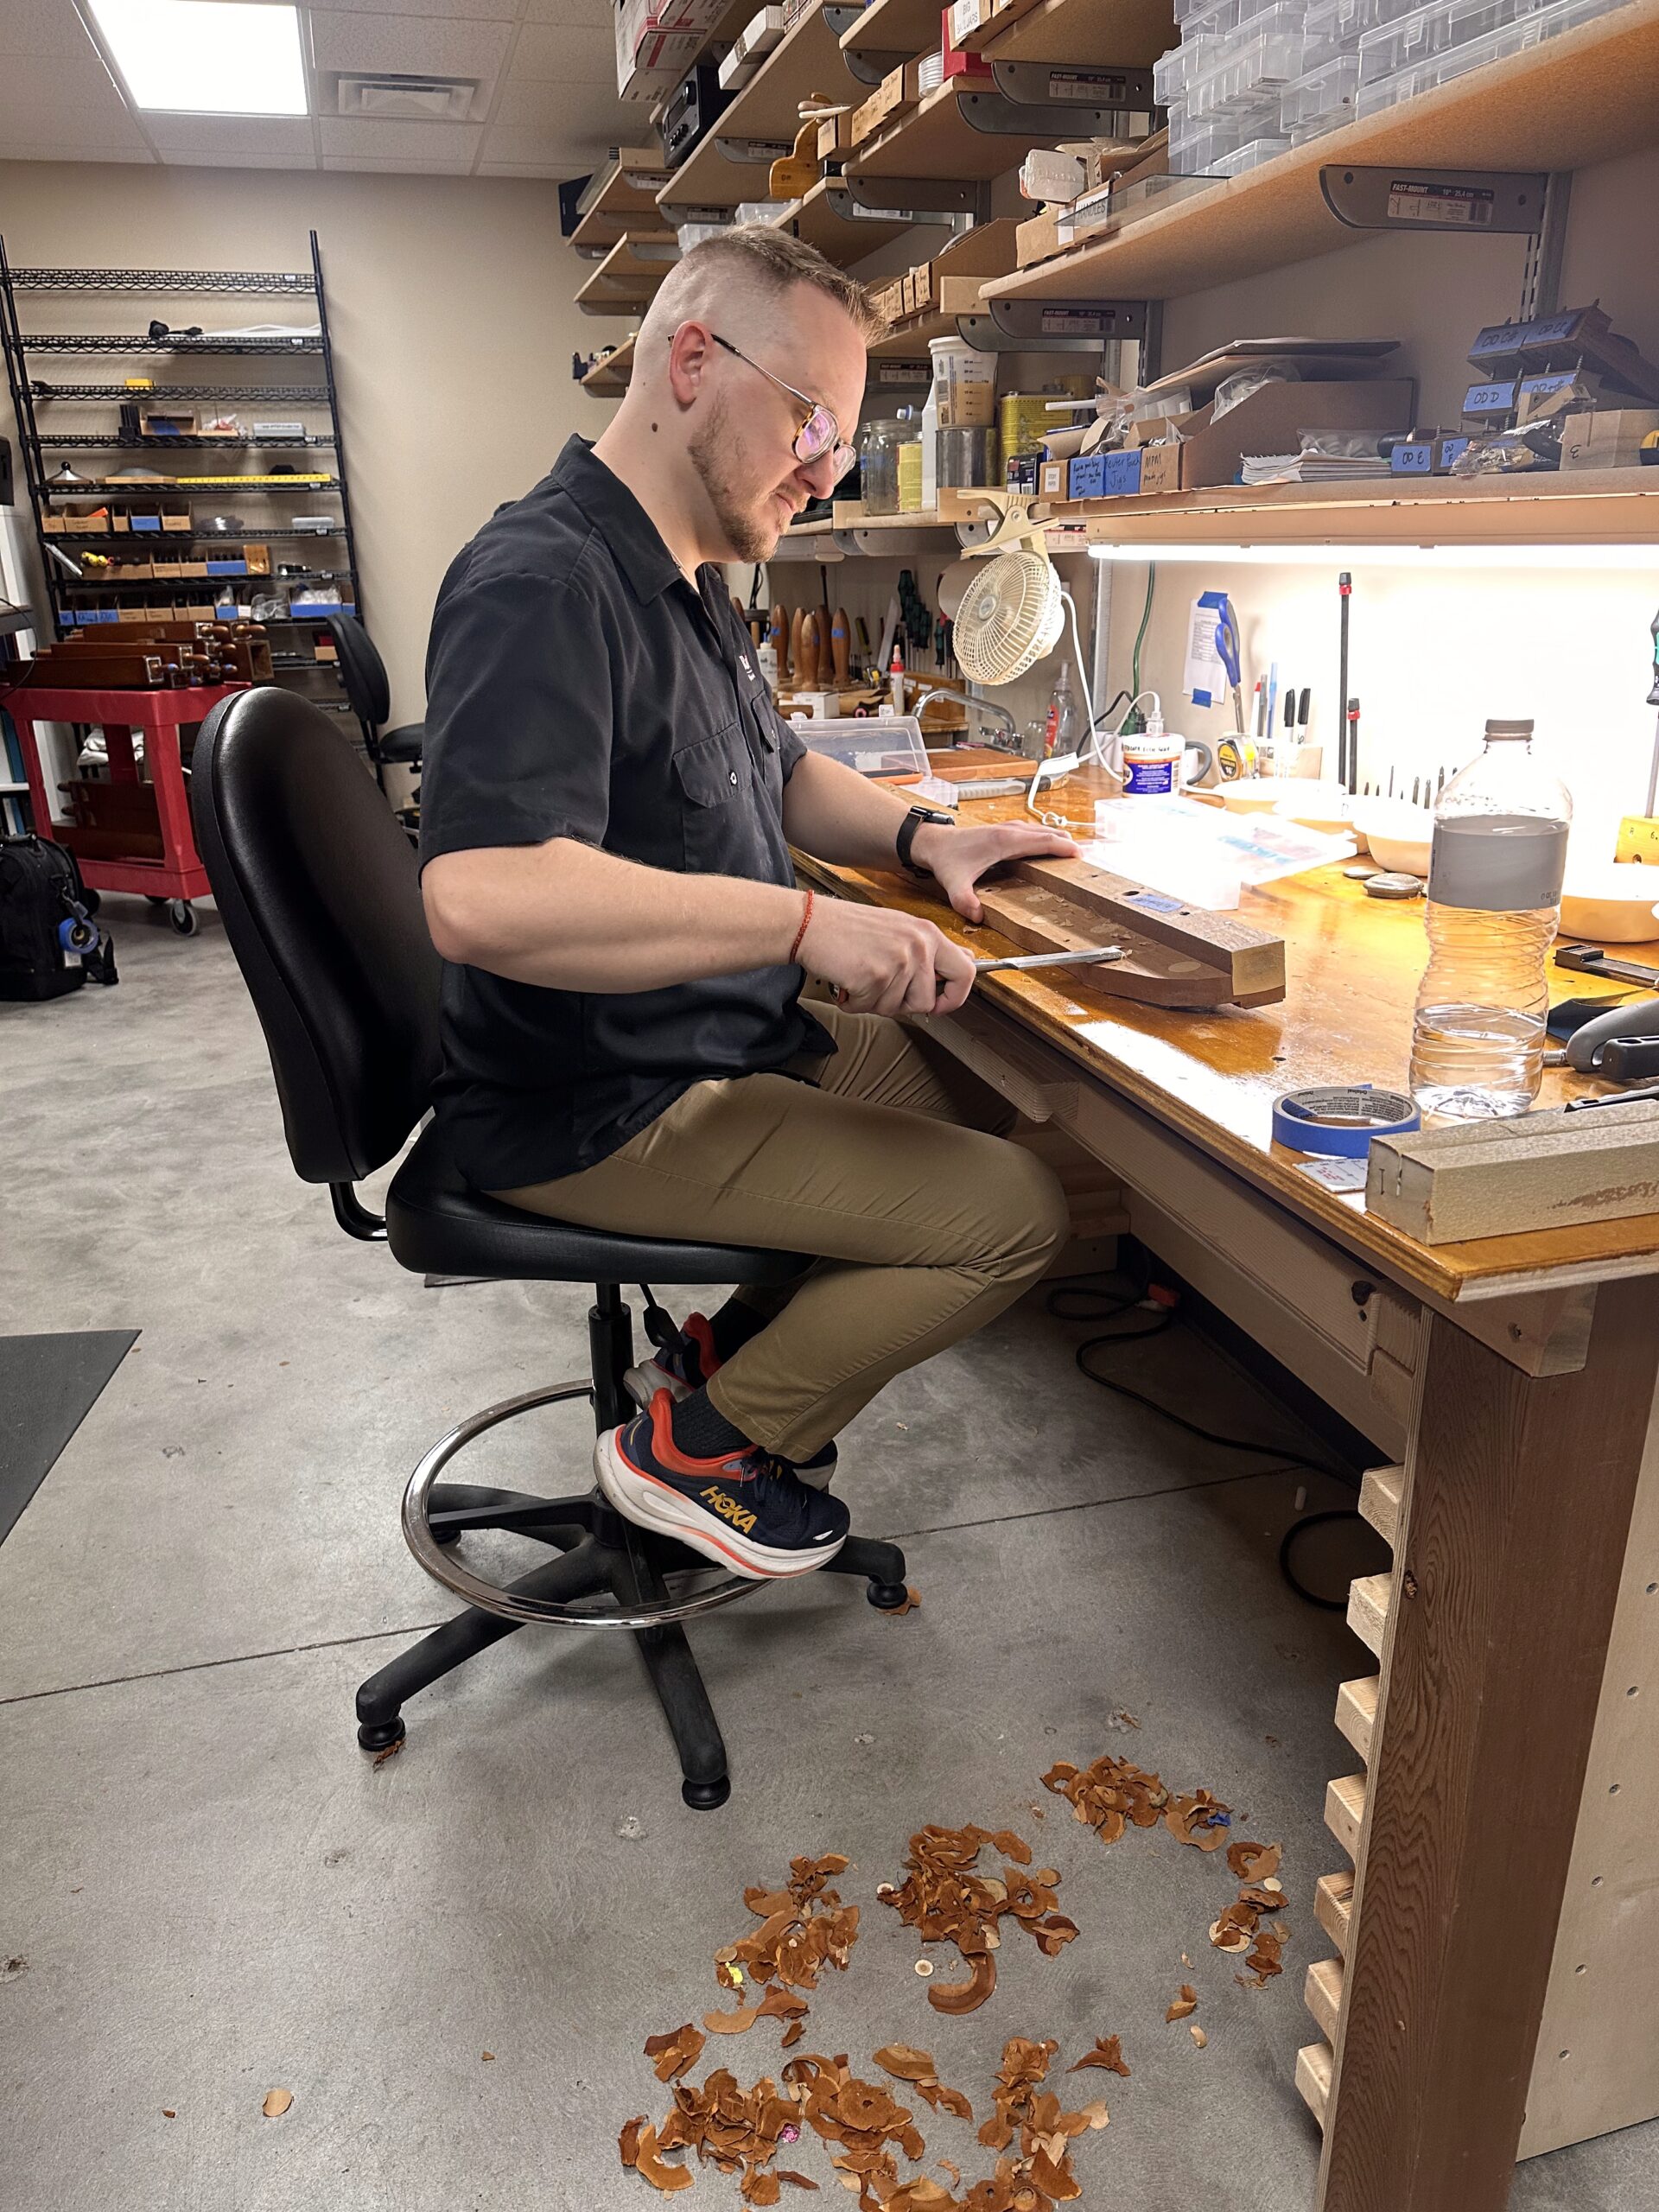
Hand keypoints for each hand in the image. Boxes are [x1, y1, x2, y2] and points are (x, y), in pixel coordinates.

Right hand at [801, 895, 977, 1017]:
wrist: (811, 923)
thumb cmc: (850, 928)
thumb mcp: (901, 929)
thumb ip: (932, 948)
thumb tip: (967, 960)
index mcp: (928, 934)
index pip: (966, 972)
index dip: (955, 997)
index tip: (940, 1004)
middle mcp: (918, 946)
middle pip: (928, 1001)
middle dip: (905, 1005)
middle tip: (883, 990)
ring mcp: (898, 962)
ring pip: (897, 1008)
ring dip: (875, 1002)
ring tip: (861, 977)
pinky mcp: (876, 977)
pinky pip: (871, 1008)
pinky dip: (855, 1002)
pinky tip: (848, 981)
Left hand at [911, 820, 1079, 923]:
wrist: (933, 842)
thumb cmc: (945, 859)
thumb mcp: (954, 884)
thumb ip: (965, 901)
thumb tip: (977, 916)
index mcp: (1004, 841)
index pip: (1042, 841)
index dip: (1062, 847)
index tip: (1079, 855)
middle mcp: (1008, 831)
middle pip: (1046, 833)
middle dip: (1066, 843)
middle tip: (1083, 857)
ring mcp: (1005, 829)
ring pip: (1039, 830)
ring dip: (1056, 838)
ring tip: (1072, 849)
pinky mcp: (1001, 831)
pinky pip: (1030, 831)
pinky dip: (1043, 836)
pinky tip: (1046, 844)